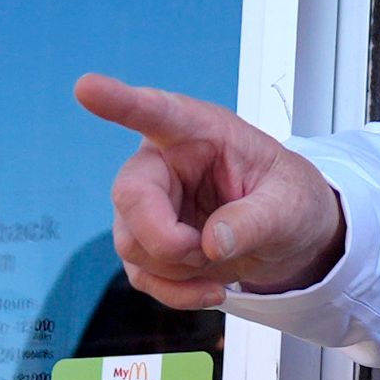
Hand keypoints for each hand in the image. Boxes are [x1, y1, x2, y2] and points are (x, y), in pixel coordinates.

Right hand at [75, 74, 344, 306]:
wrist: (290, 236)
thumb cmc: (289, 200)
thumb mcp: (291, 206)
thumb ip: (256, 220)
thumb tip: (211, 244)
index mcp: (199, 132)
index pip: (156, 113)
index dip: (120, 102)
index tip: (87, 87)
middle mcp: (163, 163)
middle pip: (130, 198)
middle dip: (167, 240)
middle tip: (208, 251)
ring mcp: (149, 205)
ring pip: (132, 243)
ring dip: (179, 267)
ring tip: (222, 259)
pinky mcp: (148, 242)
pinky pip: (143, 274)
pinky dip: (177, 292)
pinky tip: (212, 289)